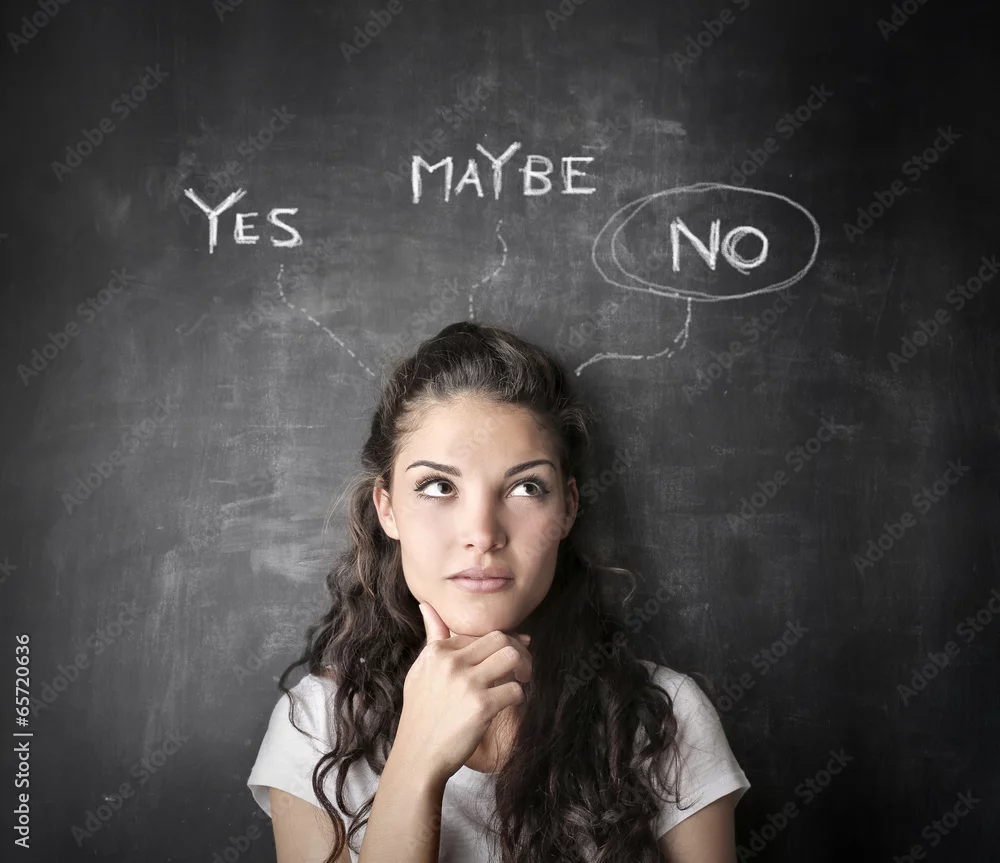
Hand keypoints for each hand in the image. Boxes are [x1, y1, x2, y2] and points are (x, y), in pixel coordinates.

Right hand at [391, 602, 532, 786]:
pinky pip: (515, 689)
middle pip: (500, 639)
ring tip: (521, 680)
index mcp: (438, 651)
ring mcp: (467, 683)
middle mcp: (452, 663)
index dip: (502, 642)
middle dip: (517, 650)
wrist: (418, 756)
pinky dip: (518, 696)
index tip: (511, 652)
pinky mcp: (482, 706)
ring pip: (512, 657)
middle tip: (521, 667)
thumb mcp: (421, 670)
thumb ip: (432, 637)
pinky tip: (510, 703)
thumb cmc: (421, 713)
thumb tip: (427, 605)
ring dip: (523, 668)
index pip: (481, 633)